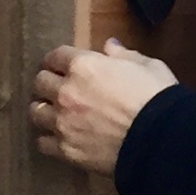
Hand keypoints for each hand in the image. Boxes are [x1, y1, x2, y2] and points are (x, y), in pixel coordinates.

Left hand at [29, 40, 176, 173]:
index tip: (62, 64)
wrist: (160, 139)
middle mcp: (65, 92)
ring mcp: (62, 122)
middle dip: (49, 82)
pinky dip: (50, 138)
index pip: (55, 56)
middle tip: (59, 88)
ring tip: (56, 113)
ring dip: (45, 109)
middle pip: (40, 82)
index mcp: (83, 66)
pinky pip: (42, 142)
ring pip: (35, 112)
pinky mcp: (64, 149)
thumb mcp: (148, 66)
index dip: (59, 60)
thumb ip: (124, 55)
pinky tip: (61, 137)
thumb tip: (109, 46)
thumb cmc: (157, 97)